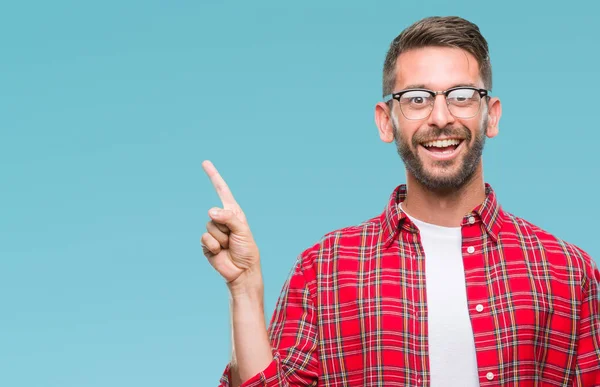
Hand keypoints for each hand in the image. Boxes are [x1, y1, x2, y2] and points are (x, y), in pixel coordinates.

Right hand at [201, 160, 260, 288]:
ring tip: (228, 246)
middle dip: (225, 227)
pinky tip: (220, 252)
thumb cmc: (247, 250)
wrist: (242, 272)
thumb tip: (210, 211)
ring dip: (221, 238)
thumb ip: (228, 218)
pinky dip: (214, 246)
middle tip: (234, 238)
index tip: (205, 163)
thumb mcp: (242, 230)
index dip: (214, 176)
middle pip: (214, 213)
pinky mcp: (206, 244)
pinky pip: (204, 239)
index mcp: (233, 213)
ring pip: (209, 227)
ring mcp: (213, 232)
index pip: (222, 191)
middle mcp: (222, 220)